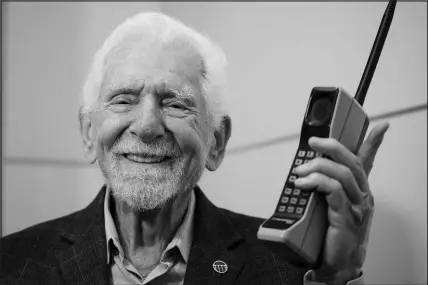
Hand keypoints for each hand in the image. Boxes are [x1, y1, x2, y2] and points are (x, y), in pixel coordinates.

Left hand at [294, 122, 389, 284]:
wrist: (337, 264)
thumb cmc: (334, 235)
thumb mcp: (331, 206)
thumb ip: (326, 189)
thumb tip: (308, 172)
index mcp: (359, 191)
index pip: (368, 162)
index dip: (374, 143)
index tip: (381, 126)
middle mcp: (362, 196)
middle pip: (353, 162)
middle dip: (333, 146)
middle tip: (314, 142)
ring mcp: (356, 206)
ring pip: (343, 174)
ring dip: (318, 167)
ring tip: (300, 171)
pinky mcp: (346, 216)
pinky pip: (334, 191)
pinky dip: (317, 182)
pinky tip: (303, 184)